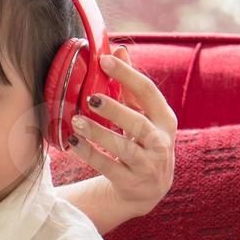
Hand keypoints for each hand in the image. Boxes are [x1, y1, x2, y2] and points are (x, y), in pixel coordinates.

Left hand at [68, 45, 176, 218]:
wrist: (149, 189)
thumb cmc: (143, 142)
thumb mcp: (144, 115)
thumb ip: (131, 86)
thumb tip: (118, 50)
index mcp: (165, 120)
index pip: (149, 92)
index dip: (127, 75)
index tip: (104, 59)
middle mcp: (160, 143)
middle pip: (138, 122)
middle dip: (114, 109)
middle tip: (90, 97)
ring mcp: (147, 165)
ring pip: (123, 147)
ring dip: (98, 132)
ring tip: (76, 119)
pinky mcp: (131, 183)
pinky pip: (107, 167)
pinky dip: (89, 153)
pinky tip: (73, 141)